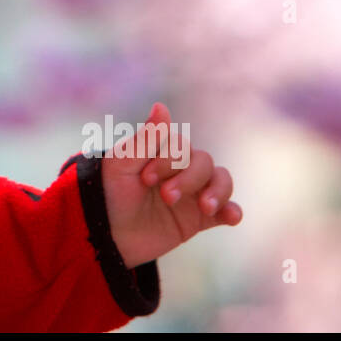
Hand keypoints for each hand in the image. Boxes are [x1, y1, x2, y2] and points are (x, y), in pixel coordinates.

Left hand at [100, 102, 241, 268]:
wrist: (108, 235)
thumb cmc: (111, 194)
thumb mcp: (122, 165)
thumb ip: (146, 139)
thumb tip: (161, 106)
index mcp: (162, 153)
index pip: (181, 146)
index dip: (168, 161)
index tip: (145, 179)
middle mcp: (181, 170)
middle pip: (204, 162)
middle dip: (188, 179)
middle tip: (166, 197)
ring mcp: (193, 193)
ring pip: (222, 181)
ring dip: (218, 191)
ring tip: (205, 207)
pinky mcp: (200, 219)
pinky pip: (226, 211)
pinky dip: (232, 211)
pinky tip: (231, 217)